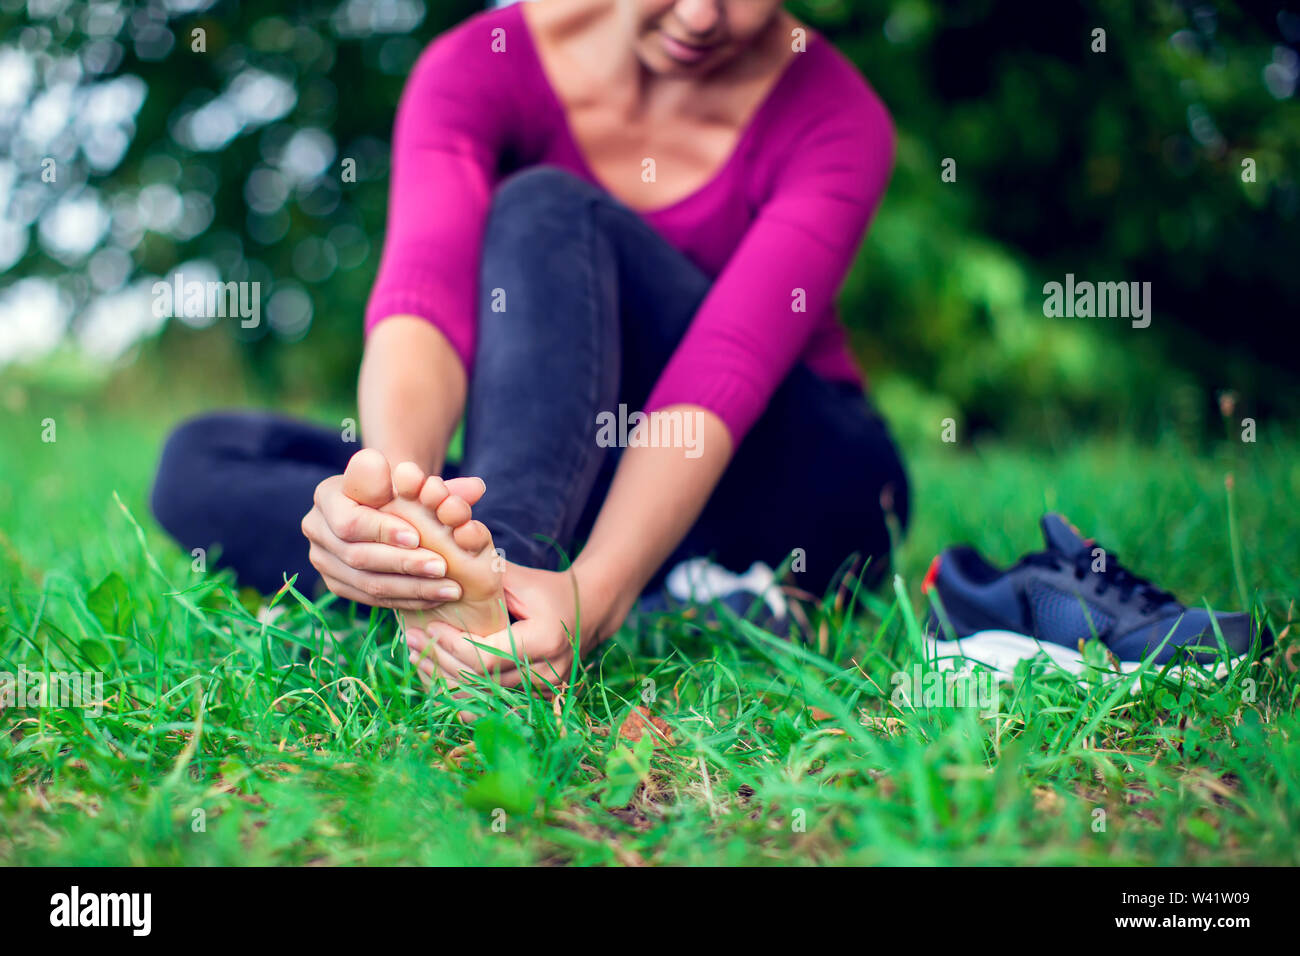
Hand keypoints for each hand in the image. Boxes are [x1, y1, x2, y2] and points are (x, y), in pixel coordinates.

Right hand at [301, 467, 483, 609]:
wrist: (384, 508)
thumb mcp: (412, 480)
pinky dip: (405, 599)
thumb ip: (440, 484)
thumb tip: (475, 488)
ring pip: (366, 583)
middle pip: (358, 556)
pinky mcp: (336, 584)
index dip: (382, 531)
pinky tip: (436, 597)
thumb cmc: (399, 489)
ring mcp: (323, 561)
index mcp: (327, 496)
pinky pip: (370, 598)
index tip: (417, 537)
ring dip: (411, 588)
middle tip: (442, 568)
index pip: (350, 521)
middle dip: (404, 564)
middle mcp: (316, 529)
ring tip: (448, 588)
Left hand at [406, 562, 616, 692]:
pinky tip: (439, 677)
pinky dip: (462, 693)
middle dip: (441, 661)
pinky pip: (491, 703)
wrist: (588, 612)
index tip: (428, 628)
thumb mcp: (519, 579)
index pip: (486, 656)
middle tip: (412, 641)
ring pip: (482, 697)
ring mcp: (543, 691)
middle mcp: (547, 672)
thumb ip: (484, 576)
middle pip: (480, 680)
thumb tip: (442, 562)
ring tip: (418, 657)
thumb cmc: (548, 589)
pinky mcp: (536, 699)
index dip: (452, 646)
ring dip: (445, 679)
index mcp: (544, 640)